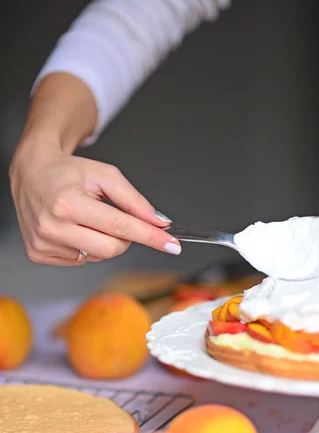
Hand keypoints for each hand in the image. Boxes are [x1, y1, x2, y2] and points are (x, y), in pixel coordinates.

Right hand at [9, 141, 180, 265]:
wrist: (31, 173)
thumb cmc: (68, 172)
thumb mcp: (105, 176)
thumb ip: (134, 200)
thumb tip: (159, 223)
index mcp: (69, 203)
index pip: (121, 226)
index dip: (151, 237)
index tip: (173, 244)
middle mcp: (53, 226)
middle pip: (112, 249)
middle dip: (125, 237)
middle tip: (116, 218)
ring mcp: (44, 243)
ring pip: (98, 256)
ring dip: (103, 240)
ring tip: (86, 218)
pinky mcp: (39, 254)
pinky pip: (80, 260)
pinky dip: (85, 246)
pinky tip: (73, 228)